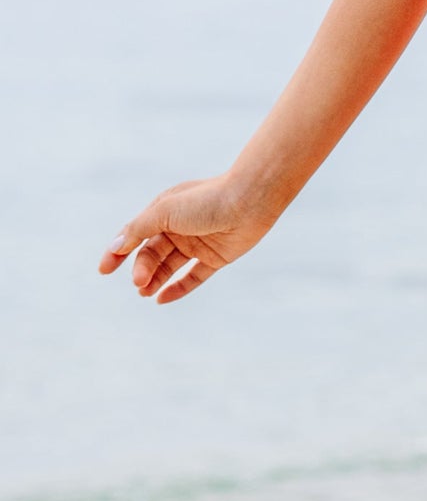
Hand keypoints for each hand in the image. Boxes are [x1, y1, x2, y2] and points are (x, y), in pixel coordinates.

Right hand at [98, 175, 277, 303]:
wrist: (249, 201)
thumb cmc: (205, 201)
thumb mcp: (164, 211)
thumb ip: (138, 229)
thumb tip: (115, 245)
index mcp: (163, 211)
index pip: (134, 234)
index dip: (117, 252)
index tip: (103, 270)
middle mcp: (179, 227)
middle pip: (151, 253)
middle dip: (142, 268)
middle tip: (138, 282)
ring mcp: (197, 243)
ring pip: (169, 266)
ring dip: (155, 280)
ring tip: (144, 292)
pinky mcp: (216, 257)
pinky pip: (193, 277)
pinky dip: (178, 288)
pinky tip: (161, 299)